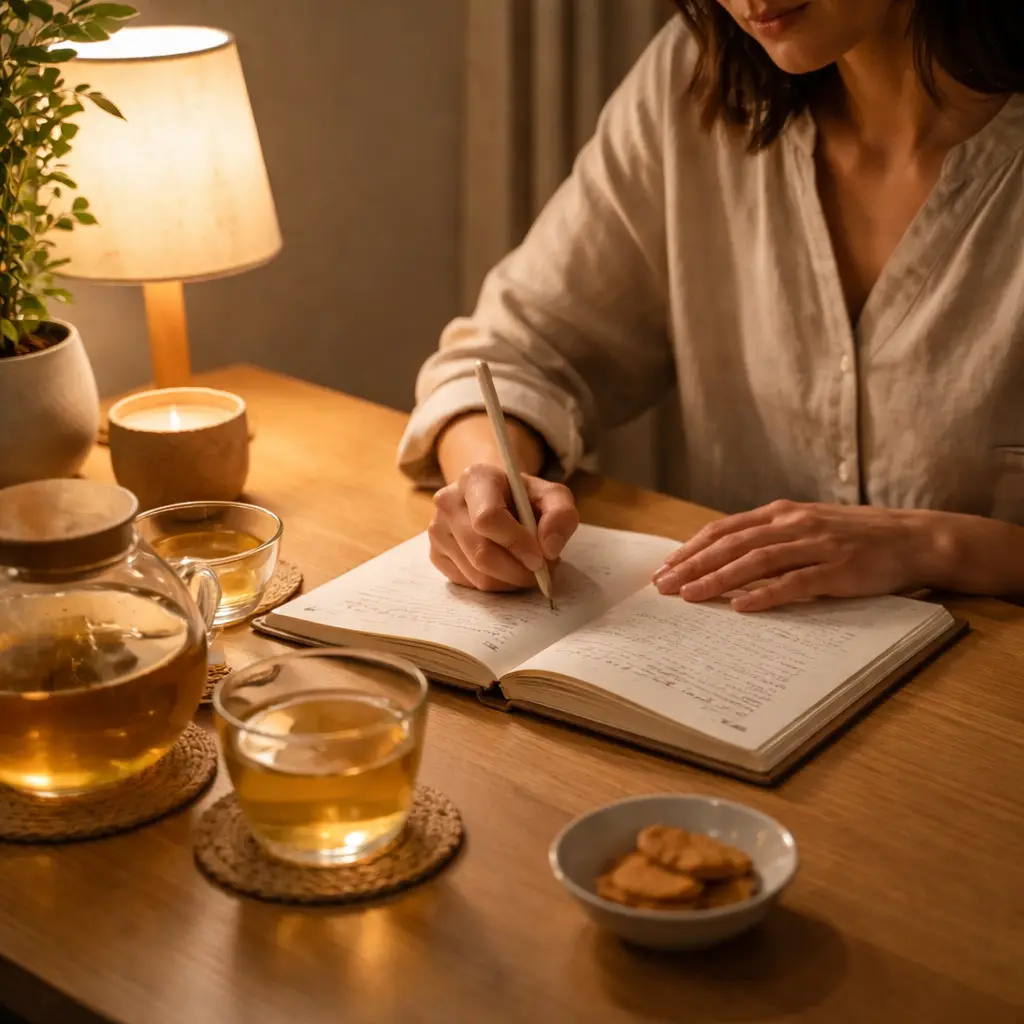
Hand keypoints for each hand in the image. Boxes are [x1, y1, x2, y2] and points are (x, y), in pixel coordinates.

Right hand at [429, 464, 579, 591]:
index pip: (488, 518)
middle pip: (482, 554)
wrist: (493, 498)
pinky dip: (494, 585)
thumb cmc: (523, 498)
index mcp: (475, 479)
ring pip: (476, 575)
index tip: (540, 558)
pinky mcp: (435, 554)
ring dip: (510, 581)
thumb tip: (548, 549)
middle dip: (518, 571)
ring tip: (526, 567)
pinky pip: (468, 584)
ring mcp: (437, 530)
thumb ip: (561, 515)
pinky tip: (505, 568)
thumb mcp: (552, 497)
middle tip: (540, 571)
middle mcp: (448, 502)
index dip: (517, 544)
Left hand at [652, 500, 938, 611]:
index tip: (666, 567)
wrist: (913, 538)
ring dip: (719, 579)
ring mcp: (815, 546)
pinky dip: (766, 595)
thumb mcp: (806, 526)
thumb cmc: (855, 536)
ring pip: (756, 562)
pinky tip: (742, 608)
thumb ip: (769, 538)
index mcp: (781, 514)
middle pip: (731, 545)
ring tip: (691, 596)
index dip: (692, 548)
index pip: (724, 530)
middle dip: (693, 565)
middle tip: (664, 586)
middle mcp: (793, 525)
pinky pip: (796, 583)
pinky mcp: (838, 570)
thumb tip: (725, 558)